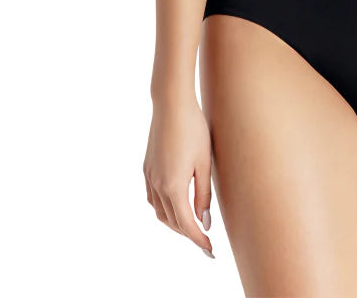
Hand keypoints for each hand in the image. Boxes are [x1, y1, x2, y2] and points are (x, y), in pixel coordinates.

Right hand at [143, 97, 214, 257]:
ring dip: (176, 223)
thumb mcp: (205, 163)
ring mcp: (149, 178)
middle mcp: (157, 186)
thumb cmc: (194, 130)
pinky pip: (153, 199)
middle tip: (205, 241)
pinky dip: (165, 209)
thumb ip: (204, 195)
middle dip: (188, 234)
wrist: (171, 105)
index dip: (199, 240)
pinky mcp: (146, 169)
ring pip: (160, 213)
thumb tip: (204, 222)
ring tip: (193, 225)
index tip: (210, 251)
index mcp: (173, 187)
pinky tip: (176, 205)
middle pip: (172, 222)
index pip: (187, 225)